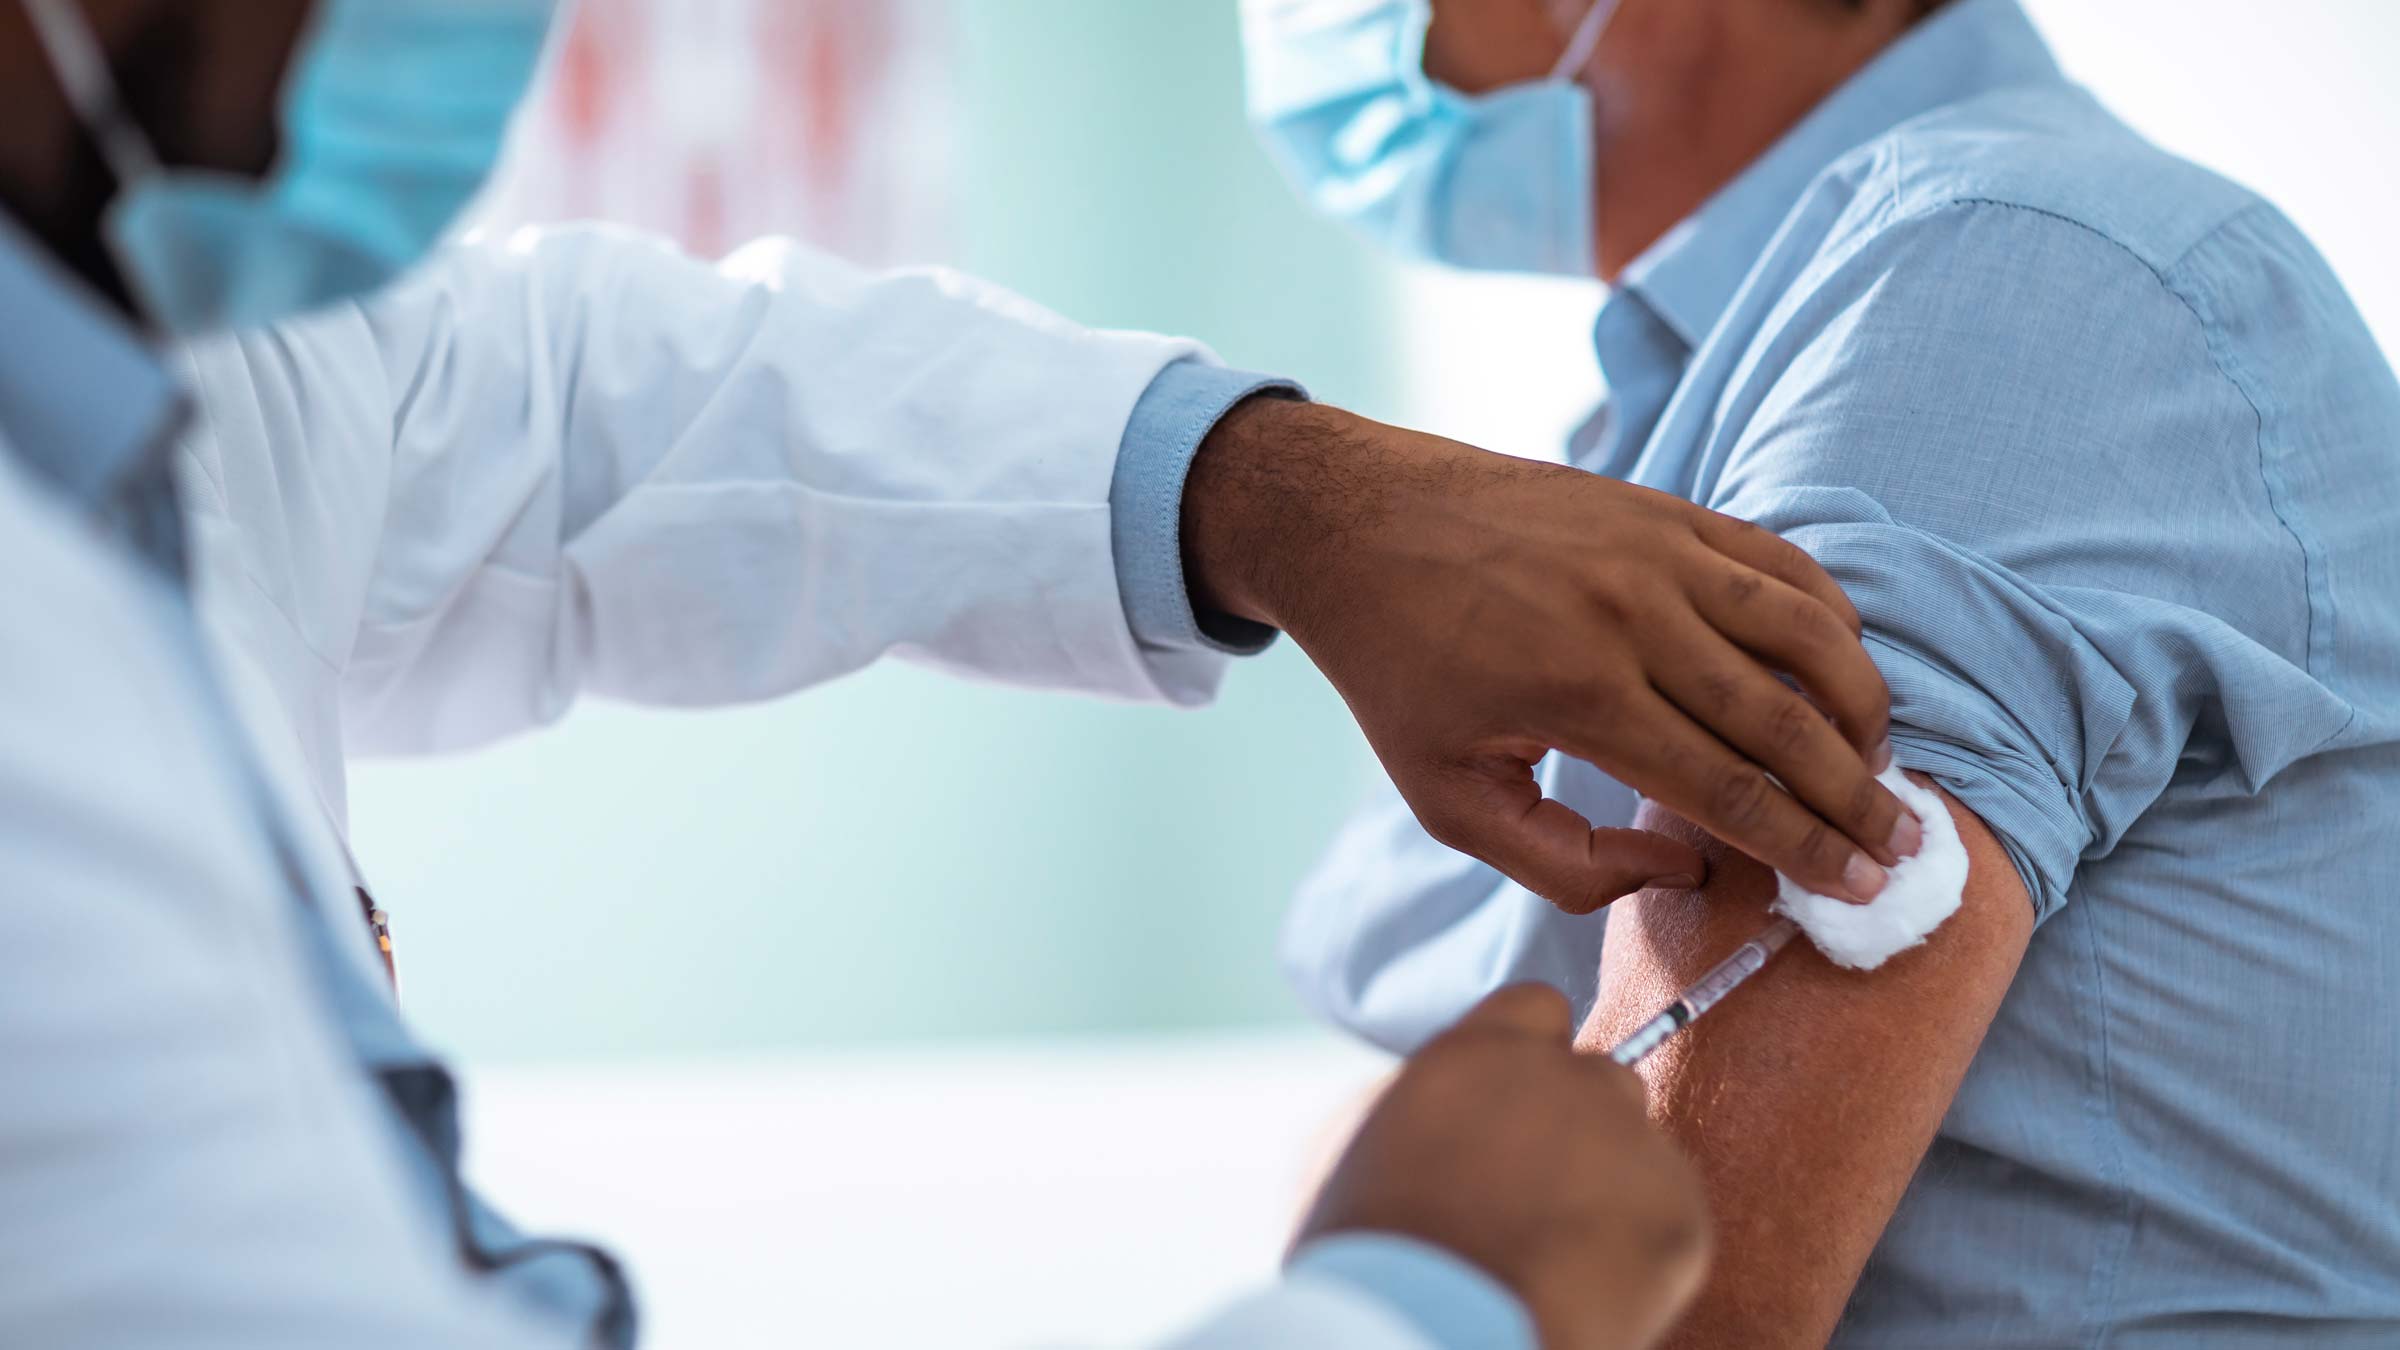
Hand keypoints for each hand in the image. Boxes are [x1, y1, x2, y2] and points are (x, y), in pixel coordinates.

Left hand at [1183, 397, 1916, 909]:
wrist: (1358, 524)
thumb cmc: (1400, 672)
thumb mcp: (1448, 798)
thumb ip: (1562, 862)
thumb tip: (1685, 872)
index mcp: (1579, 695)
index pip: (1727, 790)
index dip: (1804, 847)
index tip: (1860, 887)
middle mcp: (1632, 616)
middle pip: (1784, 720)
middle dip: (1855, 795)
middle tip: (1903, 846)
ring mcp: (1657, 551)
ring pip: (1806, 630)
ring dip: (1861, 702)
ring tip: (1880, 763)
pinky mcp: (1664, 509)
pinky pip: (1779, 561)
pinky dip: (1829, 615)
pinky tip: (1844, 666)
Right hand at [1294, 985, 1710, 1349]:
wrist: (1430, 1332)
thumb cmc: (1369, 1255)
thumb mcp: (1352, 1147)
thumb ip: (1414, 1100)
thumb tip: (1439, 1101)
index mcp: (1479, 1052)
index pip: (1538, 1008)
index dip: (1532, 1057)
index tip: (1518, 1110)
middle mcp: (1564, 1077)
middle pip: (1602, 1077)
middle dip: (1582, 1127)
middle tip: (1542, 1196)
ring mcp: (1630, 1140)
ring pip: (1642, 1151)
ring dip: (1614, 1189)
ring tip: (1562, 1255)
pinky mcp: (1679, 1211)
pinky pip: (1674, 1217)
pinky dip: (1644, 1254)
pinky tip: (1590, 1288)